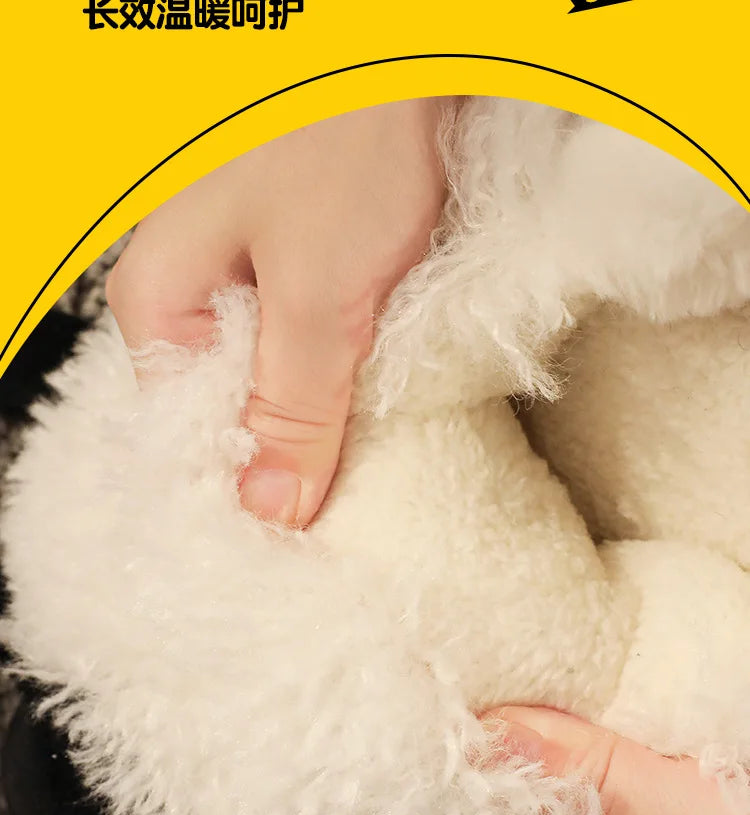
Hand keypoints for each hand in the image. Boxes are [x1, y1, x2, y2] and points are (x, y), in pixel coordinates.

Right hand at [107, 98, 448, 526]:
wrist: (409, 56)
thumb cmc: (346, 140)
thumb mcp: (317, 292)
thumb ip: (293, 405)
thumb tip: (269, 507)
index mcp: (160, 299)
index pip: (185, 433)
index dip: (246, 485)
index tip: (302, 529)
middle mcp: (189, 290)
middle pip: (231, 408)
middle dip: (291, 450)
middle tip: (343, 497)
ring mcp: (241, 275)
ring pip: (274, 379)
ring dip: (324, 410)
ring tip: (366, 440)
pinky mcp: (293, 264)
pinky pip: (307, 344)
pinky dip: (344, 370)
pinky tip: (375, 384)